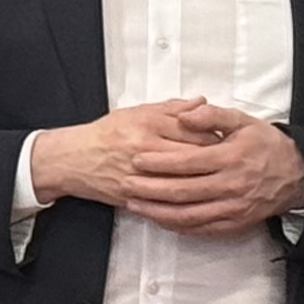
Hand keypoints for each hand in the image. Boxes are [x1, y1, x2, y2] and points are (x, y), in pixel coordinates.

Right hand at [29, 99, 236, 207]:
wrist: (73, 160)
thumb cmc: (105, 134)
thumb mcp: (136, 112)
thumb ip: (171, 108)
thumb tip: (202, 103)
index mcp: (148, 126)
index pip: (194, 131)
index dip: (216, 136)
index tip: (229, 139)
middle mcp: (145, 150)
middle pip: (193, 157)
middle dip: (216, 161)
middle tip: (231, 162)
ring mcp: (140, 175)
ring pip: (184, 182)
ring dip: (204, 182)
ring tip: (218, 180)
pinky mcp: (135, 195)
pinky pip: (167, 201)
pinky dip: (186, 201)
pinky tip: (199, 199)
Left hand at [124, 109, 303, 236]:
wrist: (297, 175)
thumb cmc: (265, 145)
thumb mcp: (243, 121)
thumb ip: (212, 116)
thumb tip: (185, 114)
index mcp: (231, 158)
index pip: (188, 162)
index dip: (160, 162)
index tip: (136, 159)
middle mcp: (232, 186)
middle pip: (183, 192)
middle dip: (150, 189)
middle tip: (125, 184)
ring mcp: (233, 209)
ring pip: (189, 215)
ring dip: (158, 212)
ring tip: (134, 204)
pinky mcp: (235, 224)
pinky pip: (201, 229)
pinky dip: (177, 226)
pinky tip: (159, 218)